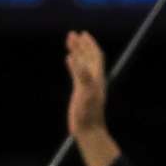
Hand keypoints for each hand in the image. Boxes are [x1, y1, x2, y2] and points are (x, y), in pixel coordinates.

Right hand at [64, 32, 118, 165]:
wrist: (88, 131)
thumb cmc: (88, 113)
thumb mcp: (85, 92)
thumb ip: (81, 75)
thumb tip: (72, 57)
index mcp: (97, 78)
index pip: (95, 56)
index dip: (90, 44)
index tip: (83, 34)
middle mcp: (94, 80)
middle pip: (89, 57)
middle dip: (82, 45)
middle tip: (72, 34)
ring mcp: (87, 85)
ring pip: (82, 64)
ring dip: (77, 52)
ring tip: (69, 42)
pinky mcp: (80, 91)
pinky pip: (77, 73)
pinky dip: (73, 64)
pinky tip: (68, 60)